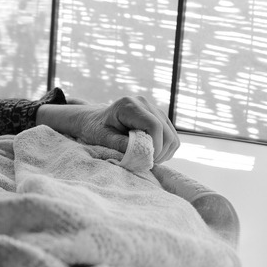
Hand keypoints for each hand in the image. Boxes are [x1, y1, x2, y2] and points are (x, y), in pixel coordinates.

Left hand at [36, 96, 180, 162]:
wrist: (94, 120)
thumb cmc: (95, 129)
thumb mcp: (102, 138)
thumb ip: (120, 144)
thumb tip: (143, 152)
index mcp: (129, 105)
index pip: (154, 125)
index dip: (155, 146)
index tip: (147, 160)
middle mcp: (144, 103)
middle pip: (166, 131)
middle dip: (160, 152)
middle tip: (147, 163)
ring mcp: (153, 108)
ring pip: (172, 134)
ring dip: (164, 152)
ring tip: (148, 159)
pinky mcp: (159, 117)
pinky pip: (171, 135)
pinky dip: (166, 148)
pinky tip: (151, 153)